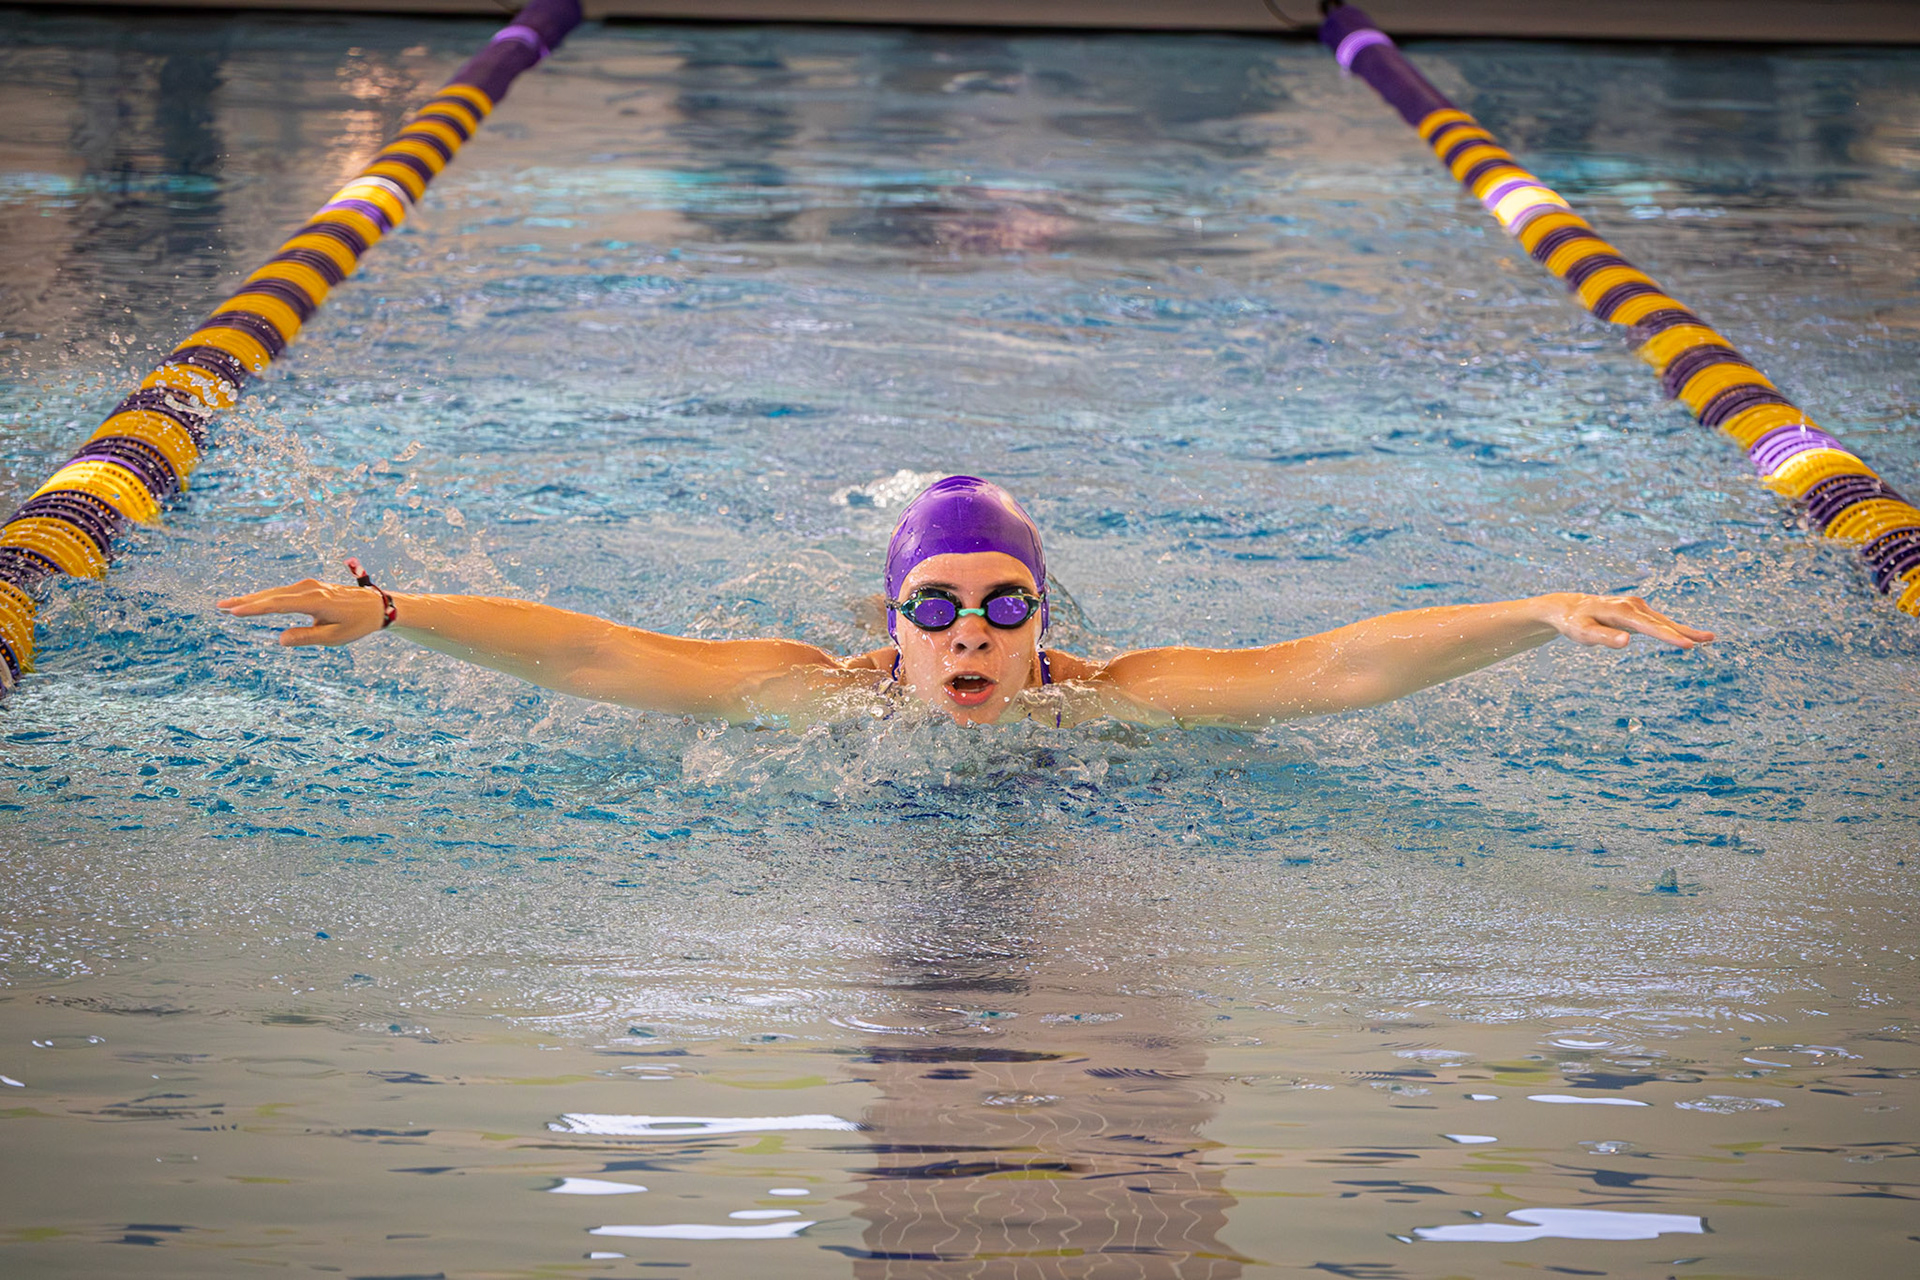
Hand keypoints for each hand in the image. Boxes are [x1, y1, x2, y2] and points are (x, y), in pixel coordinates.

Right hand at [216, 578, 390, 646]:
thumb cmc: (357, 624)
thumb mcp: (334, 637)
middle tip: (220, 606)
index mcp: (316, 601)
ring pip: (275, 592)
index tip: (235, 611)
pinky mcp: (309, 587)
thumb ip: (306, 638)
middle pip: (272, 595)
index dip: (255, 608)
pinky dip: (265, 597)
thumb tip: (280, 639)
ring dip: (252, 598)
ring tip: (229, 605)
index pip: (279, 604)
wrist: (376, 605)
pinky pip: (282, 592)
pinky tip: (251, 602)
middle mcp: (310, 589)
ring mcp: (309, 586)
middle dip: (246, 601)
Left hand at [1544, 593, 1714, 649]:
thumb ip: (1604, 638)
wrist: (1568, 608)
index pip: (1650, 627)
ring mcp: (1636, 606)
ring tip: (1709, 638)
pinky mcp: (1637, 611)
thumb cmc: (1574, 623)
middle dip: (1686, 631)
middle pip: (1663, 622)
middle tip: (1710, 639)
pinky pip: (1658, 621)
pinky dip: (1674, 628)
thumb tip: (1626, 642)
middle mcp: (1633, 605)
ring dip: (1685, 629)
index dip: (1669, 637)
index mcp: (1621, 611)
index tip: (1688, 645)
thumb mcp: (1583, 633)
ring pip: (1664, 620)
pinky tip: (1687, 635)